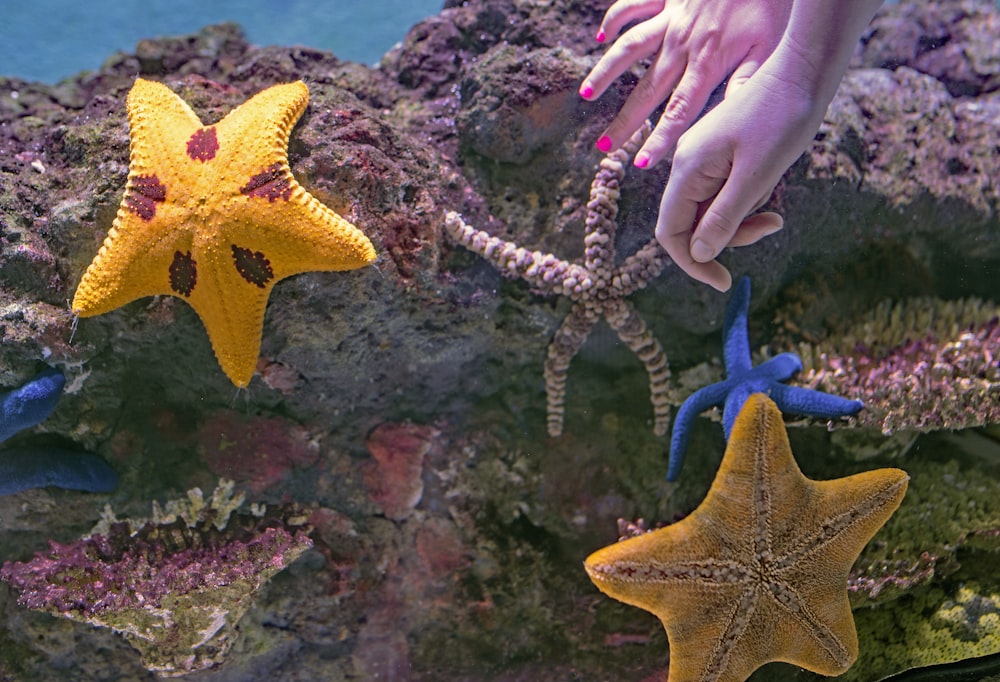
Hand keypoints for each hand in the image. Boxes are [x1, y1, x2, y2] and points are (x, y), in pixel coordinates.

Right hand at [579, 0, 791, 166]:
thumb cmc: (771, 3)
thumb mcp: (769, 46)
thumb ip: (745, 83)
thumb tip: (728, 124)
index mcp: (706, 64)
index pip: (678, 113)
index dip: (659, 141)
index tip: (640, 165)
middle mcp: (681, 45)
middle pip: (647, 90)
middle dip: (624, 121)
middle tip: (603, 146)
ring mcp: (670, 18)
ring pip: (629, 49)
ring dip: (605, 73)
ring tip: (585, 96)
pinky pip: (633, 6)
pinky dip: (614, 20)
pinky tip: (601, 37)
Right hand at [655, 41, 832, 290]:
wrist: (803, 71)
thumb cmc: (783, 119)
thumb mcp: (756, 176)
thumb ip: (724, 218)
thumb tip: (699, 253)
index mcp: (688, 169)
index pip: (671, 231)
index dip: (692, 261)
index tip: (723, 281)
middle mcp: (687, 164)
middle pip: (692, 223)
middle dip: (727, 237)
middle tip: (770, 228)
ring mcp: (703, 158)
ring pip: (711, 210)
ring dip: (742, 218)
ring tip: (776, 206)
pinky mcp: (719, 154)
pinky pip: (725, 191)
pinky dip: (746, 199)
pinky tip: (770, 183)